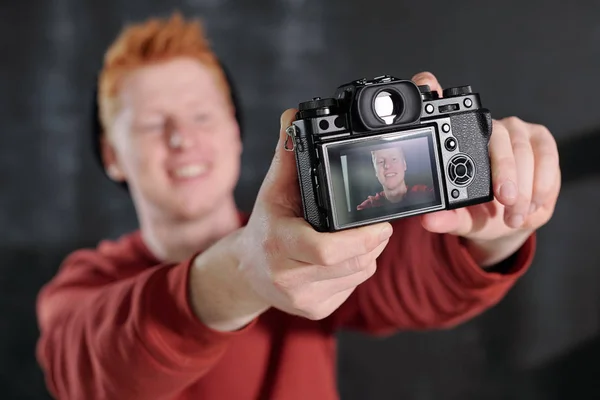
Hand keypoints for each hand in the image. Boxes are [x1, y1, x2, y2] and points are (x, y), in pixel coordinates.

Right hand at [235, 110, 392, 319]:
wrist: (246, 270)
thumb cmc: (265, 226)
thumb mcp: (273, 189)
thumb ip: (288, 154)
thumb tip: (295, 115)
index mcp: (278, 243)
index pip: (326, 250)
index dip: (361, 239)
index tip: (381, 224)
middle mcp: (288, 277)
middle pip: (353, 262)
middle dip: (373, 241)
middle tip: (376, 225)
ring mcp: (302, 299)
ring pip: (359, 274)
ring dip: (368, 253)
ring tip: (356, 237)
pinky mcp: (315, 311)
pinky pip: (353, 286)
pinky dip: (357, 269)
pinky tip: (343, 257)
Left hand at [412, 72, 560, 266]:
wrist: (510, 221)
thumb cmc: (481, 214)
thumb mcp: (461, 219)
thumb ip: (447, 218)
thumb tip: (429, 221)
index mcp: (456, 141)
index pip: (443, 109)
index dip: (434, 89)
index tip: (427, 83)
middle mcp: (484, 129)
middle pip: (495, 137)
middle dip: (503, 171)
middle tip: (504, 199)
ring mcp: (513, 130)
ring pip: (522, 148)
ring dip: (524, 184)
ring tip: (516, 213)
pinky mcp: (539, 138)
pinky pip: (546, 154)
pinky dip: (542, 181)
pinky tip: (534, 201)